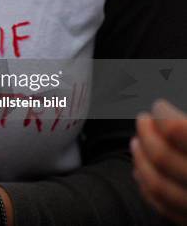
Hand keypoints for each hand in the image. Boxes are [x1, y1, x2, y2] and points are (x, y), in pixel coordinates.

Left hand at [131, 100, 186, 224]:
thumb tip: (165, 114)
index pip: (177, 129)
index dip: (163, 114)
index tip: (158, 106)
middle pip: (163, 157)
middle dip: (146, 134)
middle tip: (142, 120)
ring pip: (158, 185)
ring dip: (140, 160)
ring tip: (136, 142)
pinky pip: (163, 207)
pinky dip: (146, 186)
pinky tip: (141, 170)